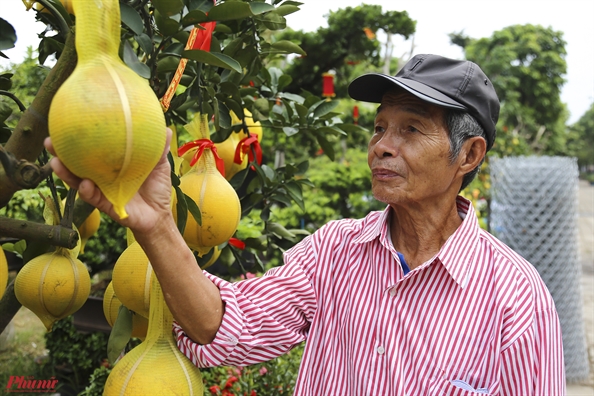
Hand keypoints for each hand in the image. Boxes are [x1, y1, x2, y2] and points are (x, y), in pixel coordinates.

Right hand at [44, 128, 173, 234]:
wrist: (160, 216)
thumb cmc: (157, 190)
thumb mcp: (160, 166)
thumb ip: (160, 149)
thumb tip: (167, 128)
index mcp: (112, 165)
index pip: (91, 151)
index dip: (77, 140)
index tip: (64, 124)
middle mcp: (103, 177)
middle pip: (76, 164)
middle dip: (60, 154)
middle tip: (49, 141)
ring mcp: (102, 192)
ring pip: (78, 182)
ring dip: (66, 174)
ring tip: (57, 163)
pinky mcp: (107, 206)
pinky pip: (94, 199)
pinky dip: (87, 192)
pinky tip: (84, 184)